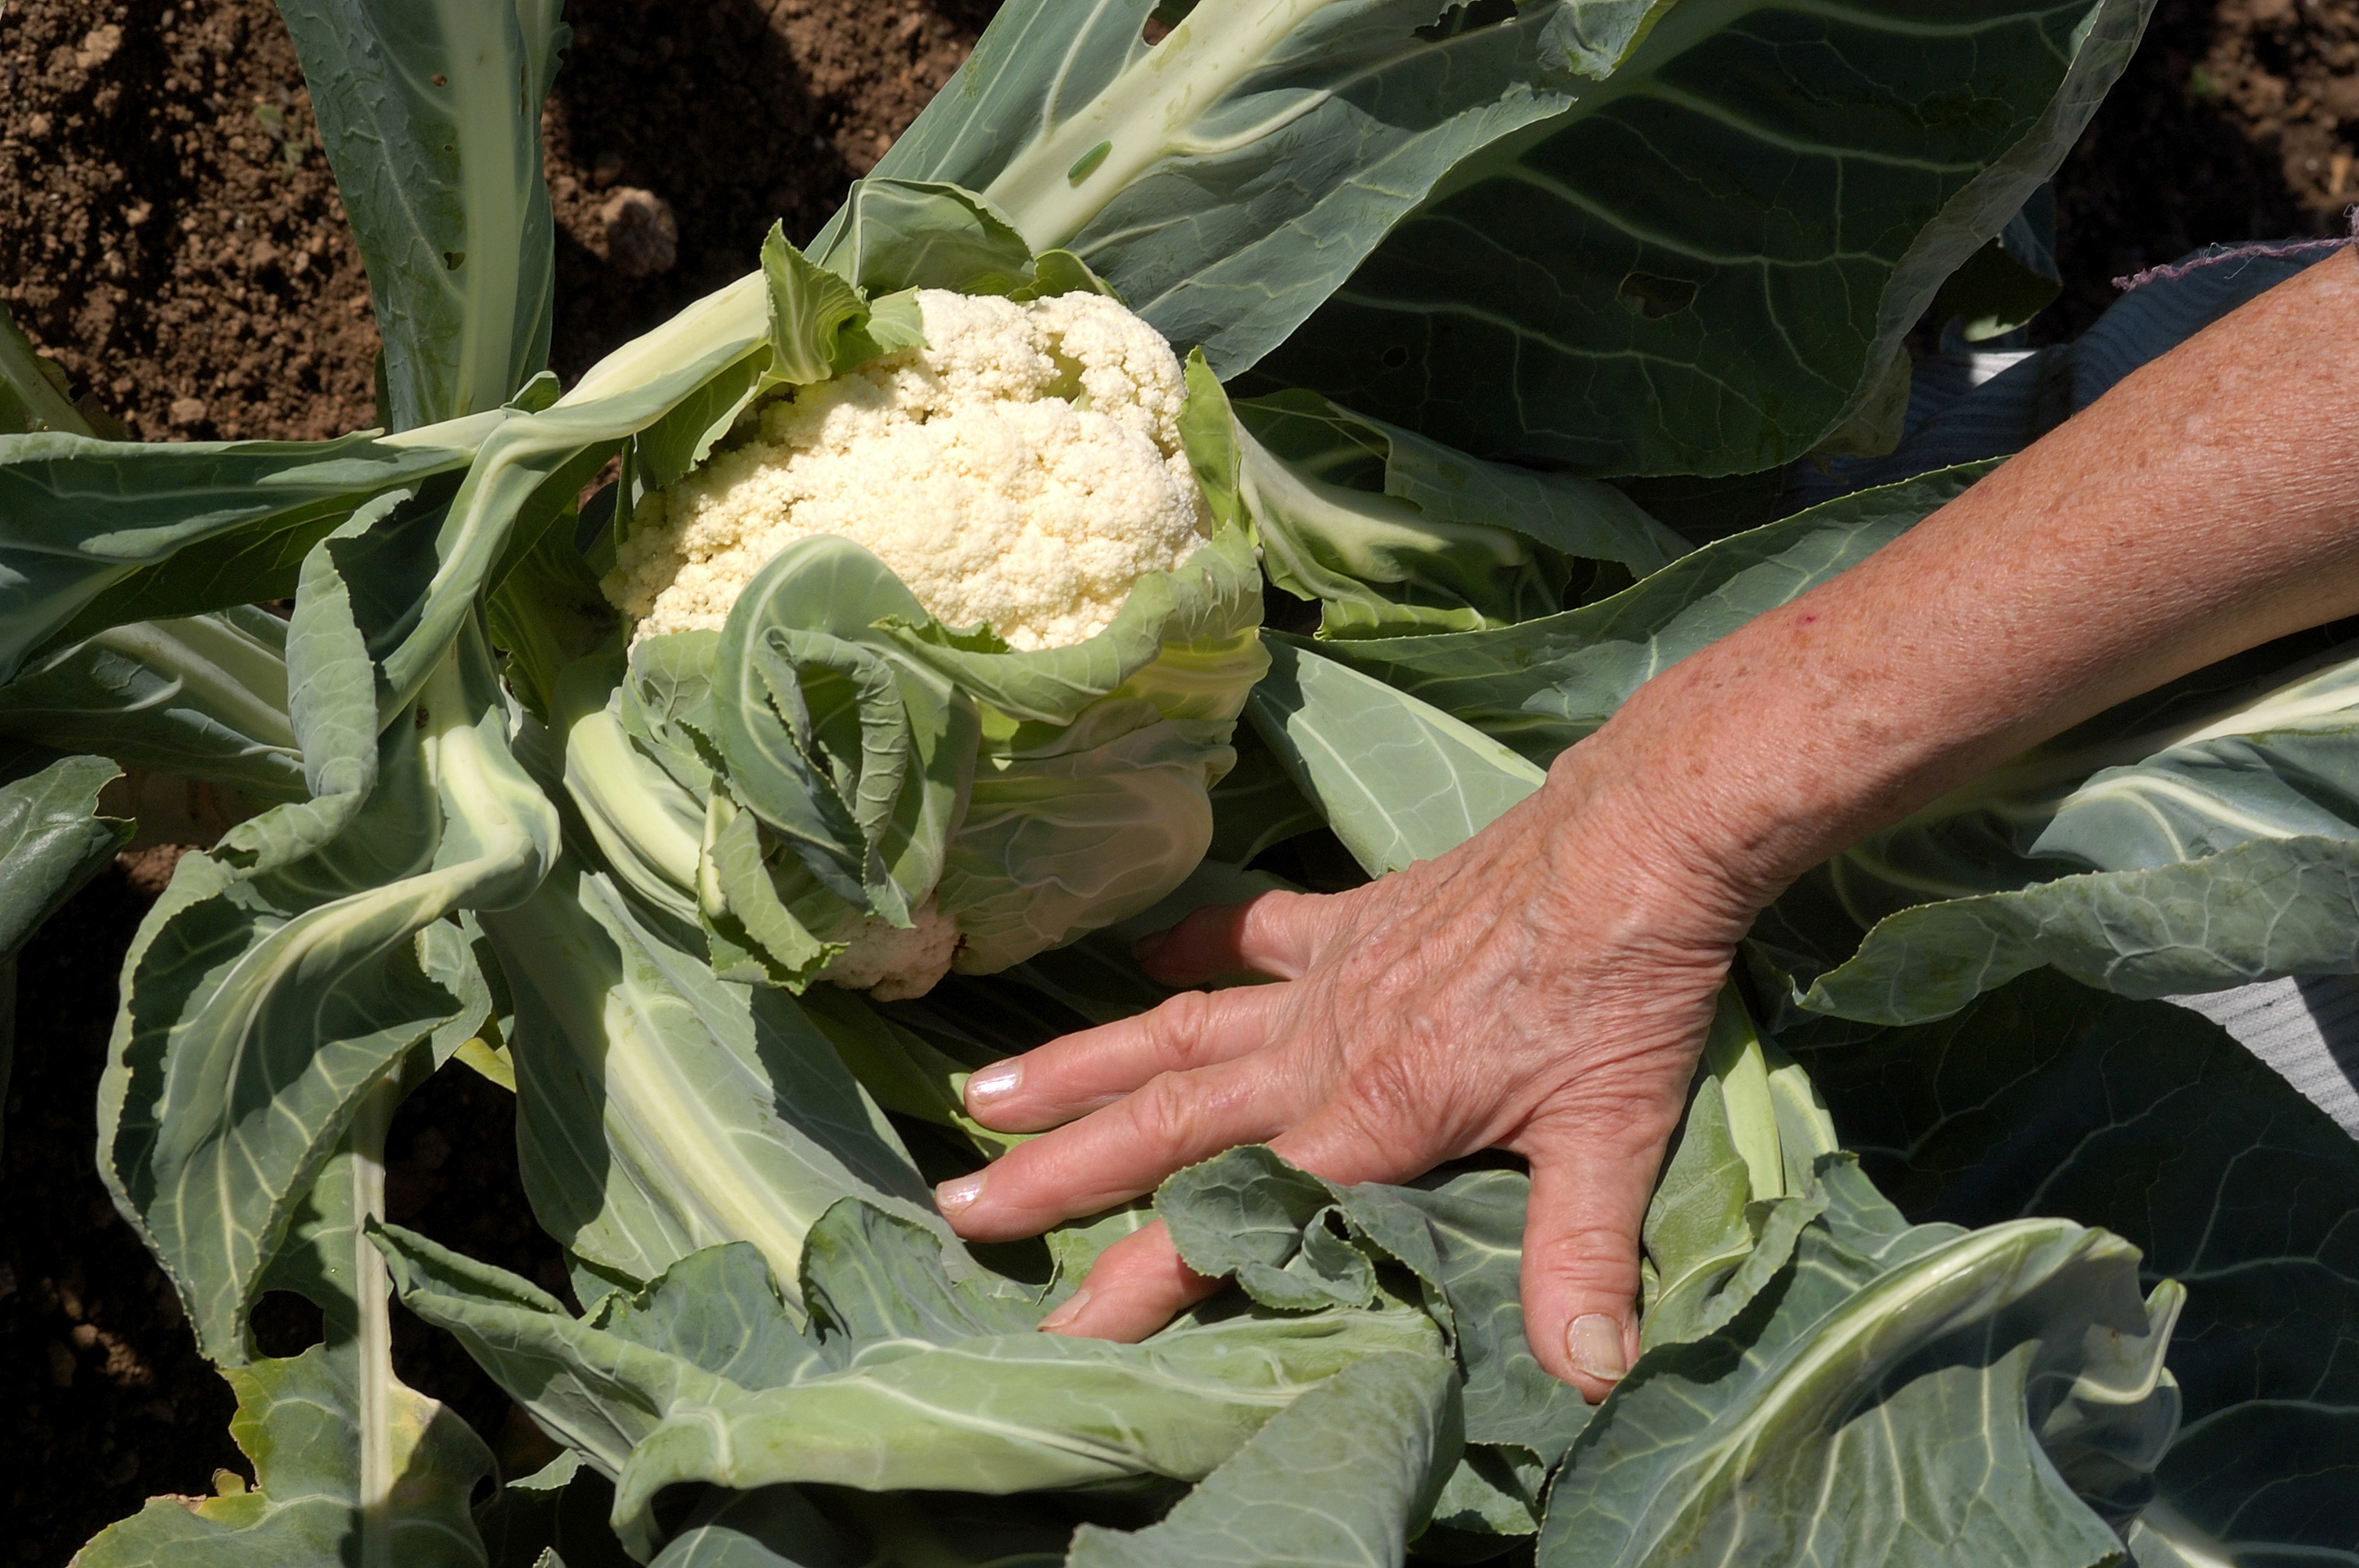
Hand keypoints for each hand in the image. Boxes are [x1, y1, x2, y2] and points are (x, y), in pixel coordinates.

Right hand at [933, 752, 1754, 1400]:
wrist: (1634, 840)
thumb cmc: (1622, 990)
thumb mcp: (1611, 1136)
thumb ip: (1580, 1259)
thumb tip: (1593, 1375)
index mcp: (1363, 1119)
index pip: (1219, 1224)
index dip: (1132, 1288)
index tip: (1052, 1334)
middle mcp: (1317, 1049)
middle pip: (1158, 1123)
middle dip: (1054, 1174)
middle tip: (958, 1203)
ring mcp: (1327, 977)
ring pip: (1173, 1028)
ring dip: (1079, 1065)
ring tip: (986, 1090)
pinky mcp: (1355, 917)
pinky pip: (1255, 931)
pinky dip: (1197, 940)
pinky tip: (1146, 948)